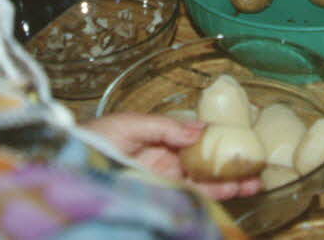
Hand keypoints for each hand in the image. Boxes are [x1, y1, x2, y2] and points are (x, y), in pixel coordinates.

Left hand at [82, 112, 262, 199]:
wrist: (63, 166)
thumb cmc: (90, 140)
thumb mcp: (129, 124)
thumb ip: (165, 126)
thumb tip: (202, 128)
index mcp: (158, 141)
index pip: (196, 142)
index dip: (220, 143)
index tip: (244, 141)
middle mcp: (164, 163)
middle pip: (205, 167)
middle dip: (232, 168)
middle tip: (259, 169)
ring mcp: (161, 183)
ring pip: (202, 186)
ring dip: (228, 186)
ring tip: (254, 185)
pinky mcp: (158, 198)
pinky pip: (188, 199)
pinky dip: (209, 199)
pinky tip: (230, 197)